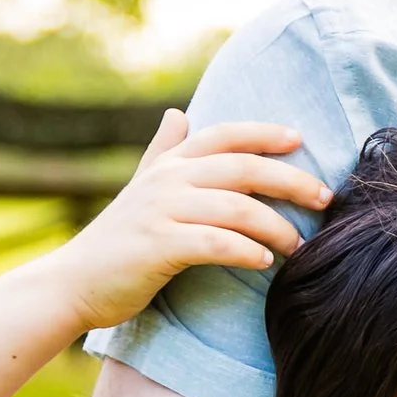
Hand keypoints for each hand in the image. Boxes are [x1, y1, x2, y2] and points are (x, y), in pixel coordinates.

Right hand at [42, 110, 334, 332]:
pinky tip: (265, 262)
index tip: (300, 138)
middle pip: (242, 168)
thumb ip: (164, 152)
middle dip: (289, 180)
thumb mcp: (140, 188)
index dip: (263, 133)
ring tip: (298, 245)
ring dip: (276, 226)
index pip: (224, 136)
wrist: (72, 283)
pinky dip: (246, 250)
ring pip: (236, 207)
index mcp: (168, 165)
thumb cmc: (117, 242)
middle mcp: (167, 180)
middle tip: (325, 198)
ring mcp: (161, 211)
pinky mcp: (159, 246)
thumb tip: (178, 113)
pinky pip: (216, 243)